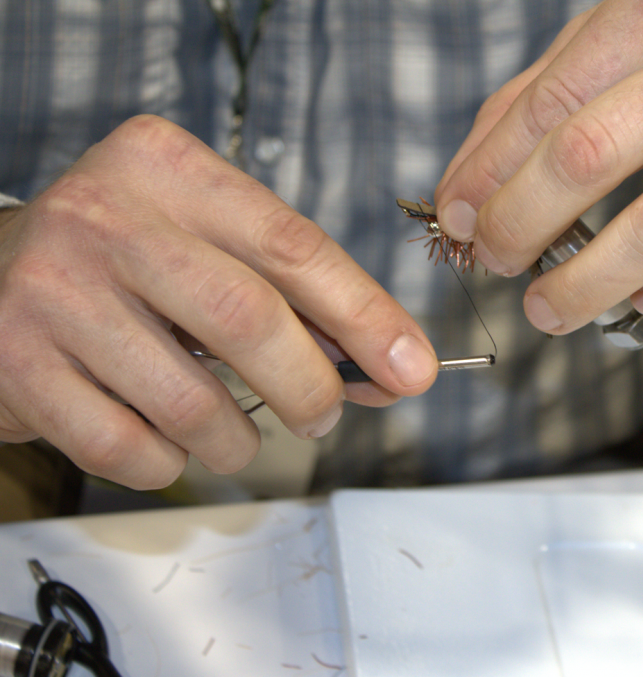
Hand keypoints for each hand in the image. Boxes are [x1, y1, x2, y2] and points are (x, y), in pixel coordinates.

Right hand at [0, 116, 436, 488]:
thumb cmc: (129, 264)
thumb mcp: (210, 246)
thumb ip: (295, 296)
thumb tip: (390, 366)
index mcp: (167, 167)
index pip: (292, 245)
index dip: (365, 315)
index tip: (411, 369)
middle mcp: (104, 215)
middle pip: (246, 318)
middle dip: (309, 387)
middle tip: (324, 415)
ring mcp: (51, 290)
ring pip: (190, 400)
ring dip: (239, 439)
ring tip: (239, 435)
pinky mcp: (16, 364)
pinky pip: (129, 446)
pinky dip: (171, 462)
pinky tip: (168, 439)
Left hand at [434, 0, 642, 331]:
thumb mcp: (639, 20)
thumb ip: (549, 89)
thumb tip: (472, 179)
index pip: (554, 102)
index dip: (491, 171)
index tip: (464, 213)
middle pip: (593, 158)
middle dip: (522, 225)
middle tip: (499, 259)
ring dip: (589, 283)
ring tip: (552, 305)